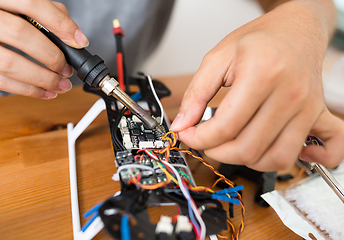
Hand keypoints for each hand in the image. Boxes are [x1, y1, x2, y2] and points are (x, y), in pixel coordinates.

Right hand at [0, 0, 87, 98]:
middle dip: (50, 55)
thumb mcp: (15, 5)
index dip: (59, 23)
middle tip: (66, 68)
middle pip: (19, 32)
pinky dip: (27, 91)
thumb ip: (44, 13)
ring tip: (61, 85)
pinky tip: (45, 92)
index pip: (30, 3)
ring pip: (9, 63)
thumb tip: (72, 35)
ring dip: (42, 79)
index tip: (78, 42)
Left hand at [170, 1, 343, 170]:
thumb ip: (197, 93)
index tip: (188, 134)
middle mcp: (290, 94)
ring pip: (276, 158)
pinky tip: (279, 150)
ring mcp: (308, 107)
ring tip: (232, 145)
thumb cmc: (259, 39)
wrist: (296, 27)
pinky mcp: (319, 115)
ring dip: (247, 160)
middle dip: (216, 152)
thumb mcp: (218, 58)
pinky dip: (303, 161)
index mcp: (262, 74)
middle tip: (206, 141)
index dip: (198, 138)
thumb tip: (182, 125)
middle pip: (248, 148)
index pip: (225, 126)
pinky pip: (326, 151)